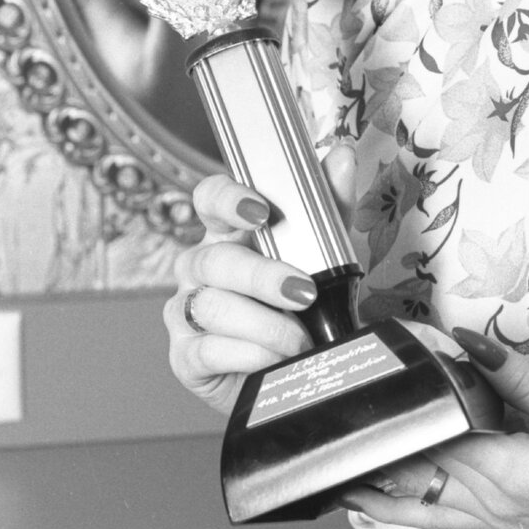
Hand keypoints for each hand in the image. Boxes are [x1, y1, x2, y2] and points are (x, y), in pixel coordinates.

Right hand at [164, 148, 357, 416]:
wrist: (295, 372)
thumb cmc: (300, 304)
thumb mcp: (323, 253)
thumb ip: (330, 206)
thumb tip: (342, 156)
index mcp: (227, 232)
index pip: (209, 198)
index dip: (229, 199)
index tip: (261, 212)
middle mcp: (198, 267)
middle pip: (215, 259)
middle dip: (263, 277)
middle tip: (304, 294)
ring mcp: (185, 311)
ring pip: (212, 306)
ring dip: (265, 324)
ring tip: (301, 339)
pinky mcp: (185, 357)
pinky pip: (207, 350)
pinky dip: (250, 355)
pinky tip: (276, 359)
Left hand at [341, 329, 528, 528]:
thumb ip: (523, 381)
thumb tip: (471, 345)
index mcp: (510, 473)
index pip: (435, 432)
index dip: (403, 397)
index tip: (378, 363)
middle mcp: (494, 504)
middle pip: (416, 471)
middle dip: (377, 439)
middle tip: (337, 410)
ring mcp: (498, 520)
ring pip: (419, 505)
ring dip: (376, 483)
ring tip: (332, 464)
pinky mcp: (508, 524)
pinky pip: (442, 517)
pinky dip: (404, 507)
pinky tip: (379, 501)